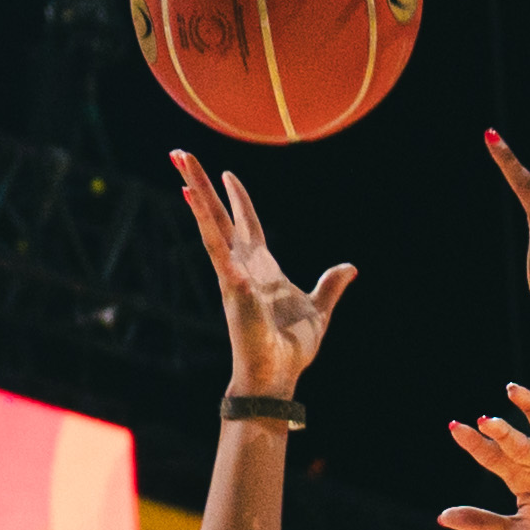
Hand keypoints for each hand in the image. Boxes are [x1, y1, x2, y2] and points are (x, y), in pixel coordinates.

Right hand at [171, 151, 354, 395]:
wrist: (278, 375)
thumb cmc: (292, 348)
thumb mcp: (319, 310)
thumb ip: (330, 286)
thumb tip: (349, 268)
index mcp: (262, 268)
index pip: (246, 224)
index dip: (238, 199)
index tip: (228, 173)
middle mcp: (242, 266)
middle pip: (218, 216)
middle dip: (200, 184)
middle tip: (180, 154)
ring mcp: (233, 275)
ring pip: (211, 226)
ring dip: (196, 194)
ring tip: (180, 165)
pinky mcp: (232, 287)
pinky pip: (218, 253)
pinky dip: (208, 229)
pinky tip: (192, 203)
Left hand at [438, 384, 529, 529]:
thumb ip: (482, 522)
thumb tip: (442, 517)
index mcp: (519, 477)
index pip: (491, 456)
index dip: (474, 443)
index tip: (454, 427)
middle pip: (516, 440)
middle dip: (501, 431)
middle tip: (486, 422)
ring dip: (528, 405)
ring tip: (512, 391)